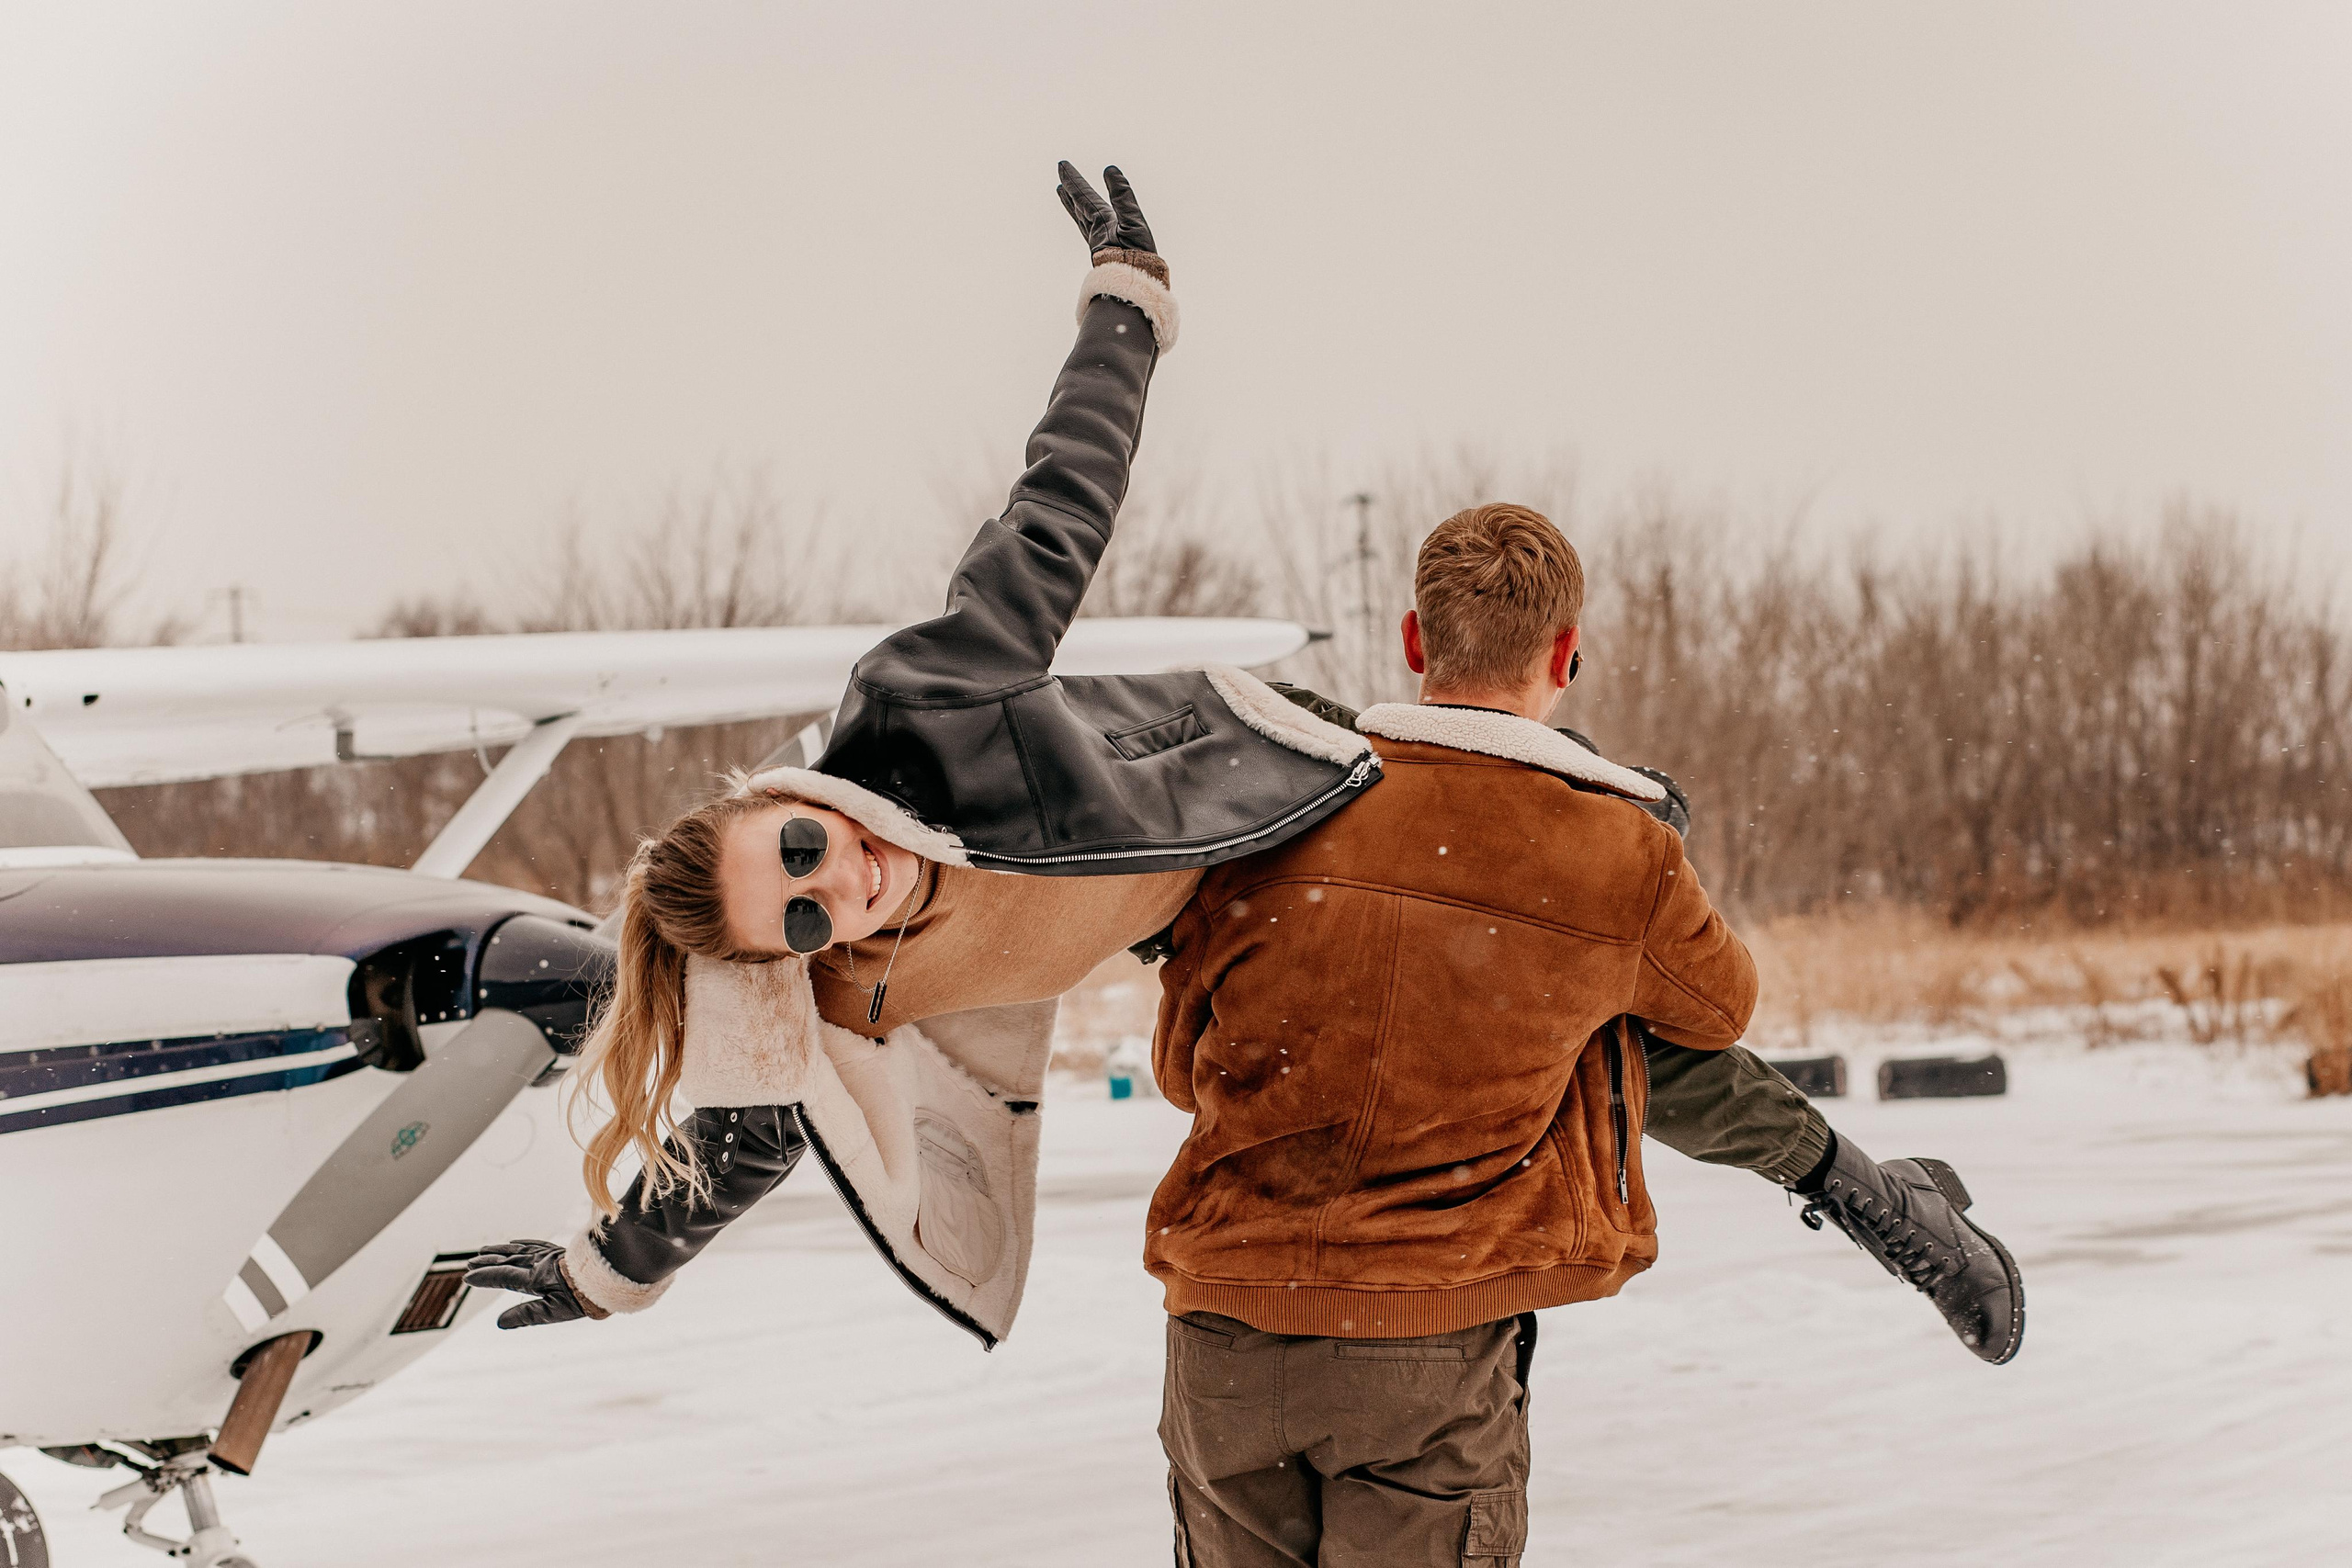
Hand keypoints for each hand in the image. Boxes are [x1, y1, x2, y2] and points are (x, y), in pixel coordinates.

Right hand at [464, 1238, 606, 1327]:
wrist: (607, 1277)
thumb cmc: (581, 1298)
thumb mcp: (552, 1312)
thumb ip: (525, 1315)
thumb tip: (500, 1323)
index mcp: (534, 1278)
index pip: (503, 1276)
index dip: (485, 1277)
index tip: (467, 1277)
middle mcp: (538, 1263)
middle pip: (507, 1261)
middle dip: (487, 1262)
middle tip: (469, 1264)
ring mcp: (548, 1255)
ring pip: (519, 1251)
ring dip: (500, 1251)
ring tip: (484, 1251)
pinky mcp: (558, 1252)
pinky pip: (535, 1245)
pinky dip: (521, 1244)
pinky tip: (514, 1243)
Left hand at [1057, 161, 1157, 256]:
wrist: (1135, 290)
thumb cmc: (1137, 260)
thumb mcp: (1134, 222)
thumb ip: (1122, 196)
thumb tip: (1109, 169)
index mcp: (1101, 222)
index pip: (1083, 196)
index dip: (1073, 180)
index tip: (1061, 166)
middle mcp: (1095, 231)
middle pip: (1078, 205)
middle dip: (1069, 189)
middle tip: (1060, 175)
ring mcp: (1098, 241)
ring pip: (1081, 217)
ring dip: (1072, 203)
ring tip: (1063, 192)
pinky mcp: (1103, 251)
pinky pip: (1089, 228)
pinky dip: (1083, 218)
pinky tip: (1085, 219)